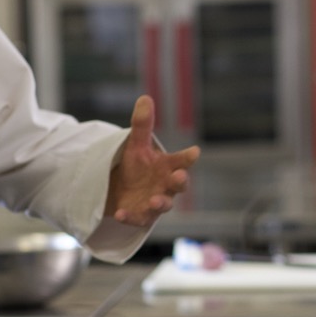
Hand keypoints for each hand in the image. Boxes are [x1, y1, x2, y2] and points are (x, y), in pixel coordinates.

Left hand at [105, 95, 200, 227]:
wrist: (120, 189)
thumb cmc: (137, 166)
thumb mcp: (136, 145)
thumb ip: (142, 125)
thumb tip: (145, 98)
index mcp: (168, 166)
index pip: (182, 160)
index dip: (188, 157)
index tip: (194, 151)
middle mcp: (166, 184)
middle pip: (179, 184)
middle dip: (180, 181)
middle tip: (179, 176)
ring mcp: (156, 201)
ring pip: (164, 204)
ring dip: (161, 202)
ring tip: (154, 200)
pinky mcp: (142, 216)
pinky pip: (139, 218)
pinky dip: (131, 216)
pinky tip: (120, 213)